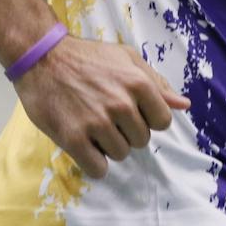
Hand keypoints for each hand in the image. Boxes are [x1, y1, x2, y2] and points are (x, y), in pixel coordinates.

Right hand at [13, 35, 190, 178]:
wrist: (42, 57)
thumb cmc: (86, 56)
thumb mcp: (126, 58)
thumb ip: (156, 82)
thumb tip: (183, 105)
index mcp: (138, 83)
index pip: (162, 122)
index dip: (147, 118)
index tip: (131, 111)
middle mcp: (121, 104)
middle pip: (141, 140)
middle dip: (127, 131)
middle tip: (107, 115)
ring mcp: (97, 122)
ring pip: (120, 154)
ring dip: (108, 145)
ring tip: (92, 125)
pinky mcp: (73, 138)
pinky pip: (98, 169)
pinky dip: (93, 162)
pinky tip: (85, 144)